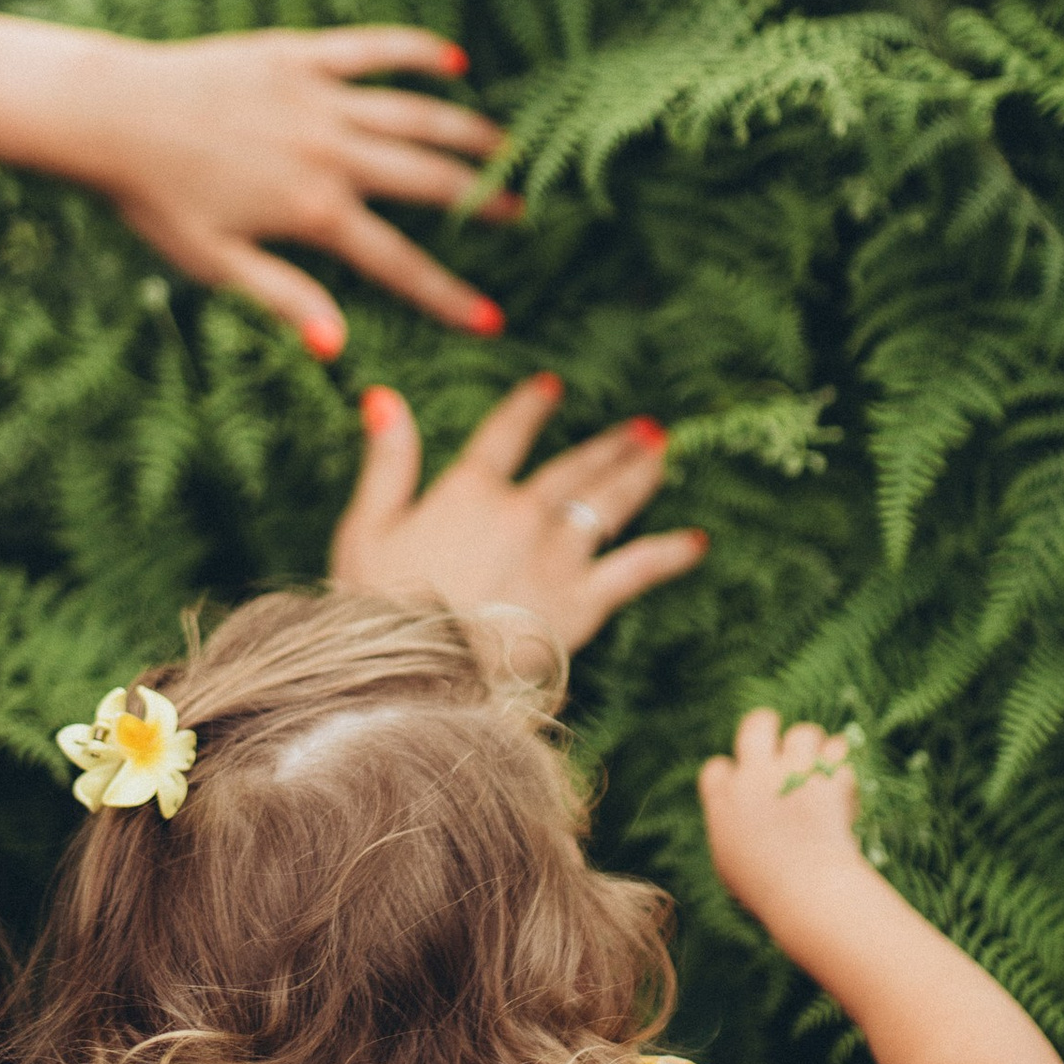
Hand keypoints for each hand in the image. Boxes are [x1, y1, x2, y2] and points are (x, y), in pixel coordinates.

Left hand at [83, 26, 517, 352]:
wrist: (109, 116)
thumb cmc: (155, 199)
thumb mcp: (214, 264)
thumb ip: (283, 299)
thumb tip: (338, 347)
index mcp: (312, 212)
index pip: (398, 263)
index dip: (448, 296)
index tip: (491, 319)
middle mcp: (330, 153)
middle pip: (427, 179)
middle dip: (480, 198)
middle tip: (518, 211)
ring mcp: (319, 98)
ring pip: (416, 113)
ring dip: (467, 130)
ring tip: (506, 145)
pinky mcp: (299, 54)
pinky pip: (372, 49)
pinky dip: (416, 51)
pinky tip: (455, 60)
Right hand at [331, 372, 706, 655]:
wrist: (420, 675)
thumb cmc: (379, 608)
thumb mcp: (367, 528)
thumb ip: (387, 462)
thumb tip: (383, 398)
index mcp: (469, 491)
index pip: (506, 435)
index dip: (530, 408)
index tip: (551, 388)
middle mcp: (523, 512)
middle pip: (574, 468)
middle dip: (611, 444)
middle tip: (643, 428)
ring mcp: (559, 555)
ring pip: (610, 502)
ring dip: (640, 475)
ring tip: (663, 454)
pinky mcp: (584, 602)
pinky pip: (638, 568)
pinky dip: (670, 553)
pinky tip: (697, 543)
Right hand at [699, 710, 865, 933]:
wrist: (807, 888)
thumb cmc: (765, 889)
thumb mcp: (732, 867)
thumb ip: (732, 836)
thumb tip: (737, 830)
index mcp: (723, 798)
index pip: (717, 769)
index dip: (730, 777)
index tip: (741, 790)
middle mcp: (755, 775)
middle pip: (757, 725)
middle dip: (767, 727)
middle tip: (779, 743)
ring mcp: (794, 772)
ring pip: (804, 733)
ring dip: (813, 748)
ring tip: (819, 767)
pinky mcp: (829, 778)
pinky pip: (839, 753)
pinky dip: (842, 765)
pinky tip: (843, 781)